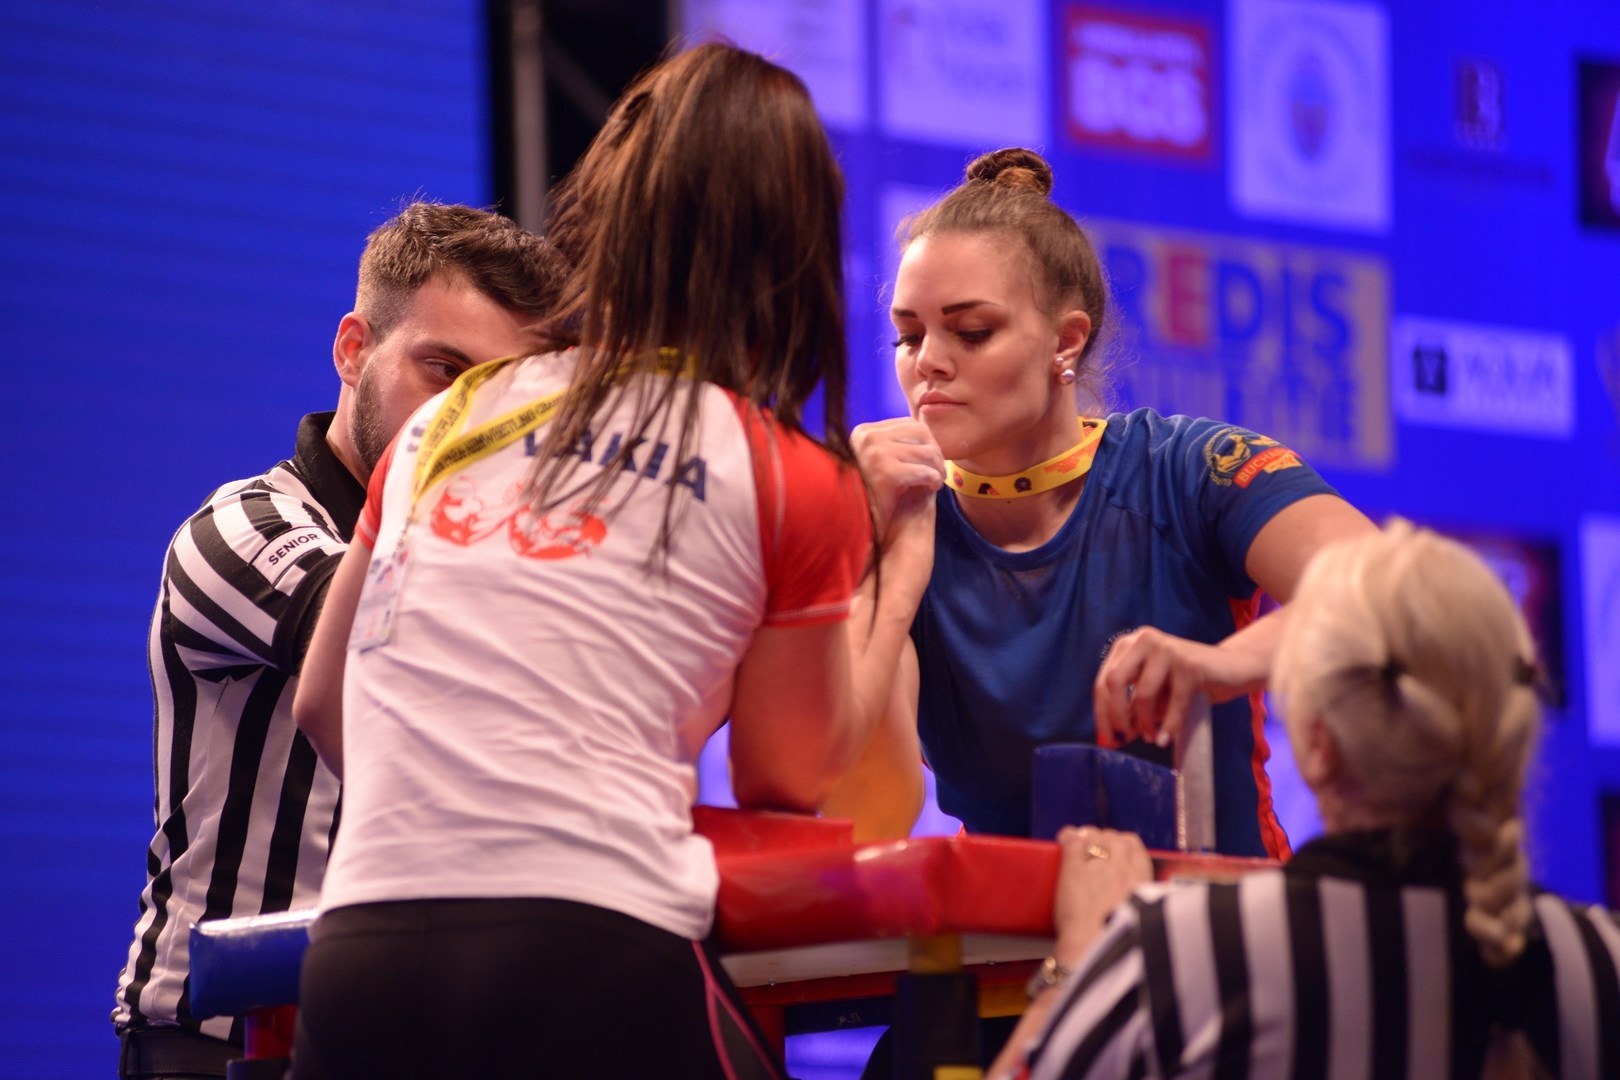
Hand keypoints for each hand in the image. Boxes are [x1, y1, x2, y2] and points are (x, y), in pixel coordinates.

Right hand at [853, 418, 943, 539]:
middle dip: (935, 452)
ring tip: (936, 482)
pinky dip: (933, 480)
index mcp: (863, 432)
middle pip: (921, 432)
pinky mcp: (886, 473)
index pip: (910, 425)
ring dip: (937, 468)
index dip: (927, 443)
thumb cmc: (870, 494)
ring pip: (927, 452)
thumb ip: (895, 445)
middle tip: (938, 472)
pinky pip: (924, 472)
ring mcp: (875, 453)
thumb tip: (926, 431)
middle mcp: (867, 437)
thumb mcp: (877, 461)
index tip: (929, 461)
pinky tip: (932, 489)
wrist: (851, 525)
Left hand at [1053, 826, 1152, 960]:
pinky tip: (1063, 839)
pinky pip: (1072, 842)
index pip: (1134, 846)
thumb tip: (1126, 895)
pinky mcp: (1075, 869)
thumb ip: (1135, 899)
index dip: (1121, 843)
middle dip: (1103, 838)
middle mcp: (1122, 869)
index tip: (1114, 848)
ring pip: (1094, 837)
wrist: (1094, 950)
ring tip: (1079, 843)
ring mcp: (1098, 866)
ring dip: (1087, 837)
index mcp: (1141, 881)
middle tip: (1093, 846)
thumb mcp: (1139, 918)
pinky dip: (1068, 838)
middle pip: (1114, 838)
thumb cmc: (1115, 942)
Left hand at [1093, 626, 1256, 747]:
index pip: (1103, 680)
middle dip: (1116, 716)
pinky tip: (1165, 739)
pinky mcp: (1190, 664)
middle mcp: (1144, 640)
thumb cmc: (1188, 682)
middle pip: (1114, 682)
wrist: (1233, 668)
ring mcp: (1167, 648)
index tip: (1108, 738)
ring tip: (1151, 738)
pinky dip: (1169, 726)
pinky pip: (1173, 703)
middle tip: (1126, 739)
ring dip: (1145, 723)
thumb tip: (1114, 734)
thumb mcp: (1155, 691)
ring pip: (1142, 694)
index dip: (1102, 713)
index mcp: (1129, 645)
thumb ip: (1133, 706)